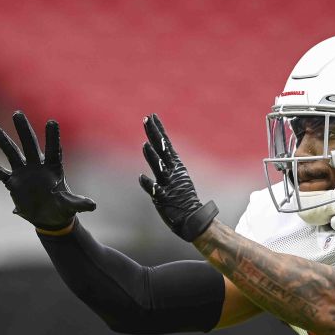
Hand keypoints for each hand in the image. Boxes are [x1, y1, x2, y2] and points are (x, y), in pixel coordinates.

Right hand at [0, 111, 96, 230]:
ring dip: (2, 141)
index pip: (54, 149)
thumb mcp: (70, 206)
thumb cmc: (62, 207)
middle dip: (23, 130)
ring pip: (12, 153)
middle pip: (30, 144)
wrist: (49, 217)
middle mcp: (37, 165)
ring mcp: (24, 172)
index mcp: (53, 167)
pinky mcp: (13, 182)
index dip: (53, 137)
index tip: (52, 122)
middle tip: (17, 113)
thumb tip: (92, 206)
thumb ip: (78, 204)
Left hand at [138, 113, 218, 241]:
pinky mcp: (164, 199)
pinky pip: (155, 190)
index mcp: (175, 166)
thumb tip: (155, 149)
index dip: (158, 130)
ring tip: (145, 145)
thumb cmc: (182, 198)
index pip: (165, 144)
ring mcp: (168, 185)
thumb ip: (165, 164)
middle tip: (146, 119)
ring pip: (159, 168)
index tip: (152, 115)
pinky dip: (149, 184)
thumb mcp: (176, 177)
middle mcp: (172, 172)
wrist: (193, 218)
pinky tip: (141, 177)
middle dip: (154, 134)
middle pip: (161, 150)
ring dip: (152, 157)